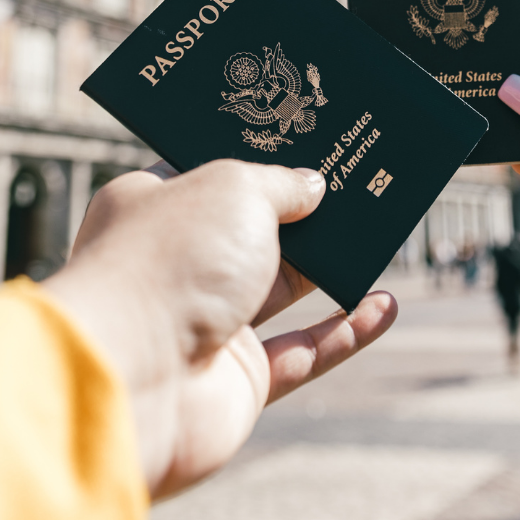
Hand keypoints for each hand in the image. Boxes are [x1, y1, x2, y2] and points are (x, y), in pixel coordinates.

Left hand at [44, 159, 396, 498]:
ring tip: (380, 237)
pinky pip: (304, 352)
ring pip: (283, 290)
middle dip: (304, 212)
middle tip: (355, 185)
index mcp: (153, 207)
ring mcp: (207, 324)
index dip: (256, 156)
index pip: (208, 172)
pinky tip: (386, 306)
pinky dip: (347, 332)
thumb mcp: (235, 189)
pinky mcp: (237, 380)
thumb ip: (281, 183)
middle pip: (253, 231)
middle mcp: (177, 264)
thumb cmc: (169, 263)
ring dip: (332, 268)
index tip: (304, 139)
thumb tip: (312, 186)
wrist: (133, 379)